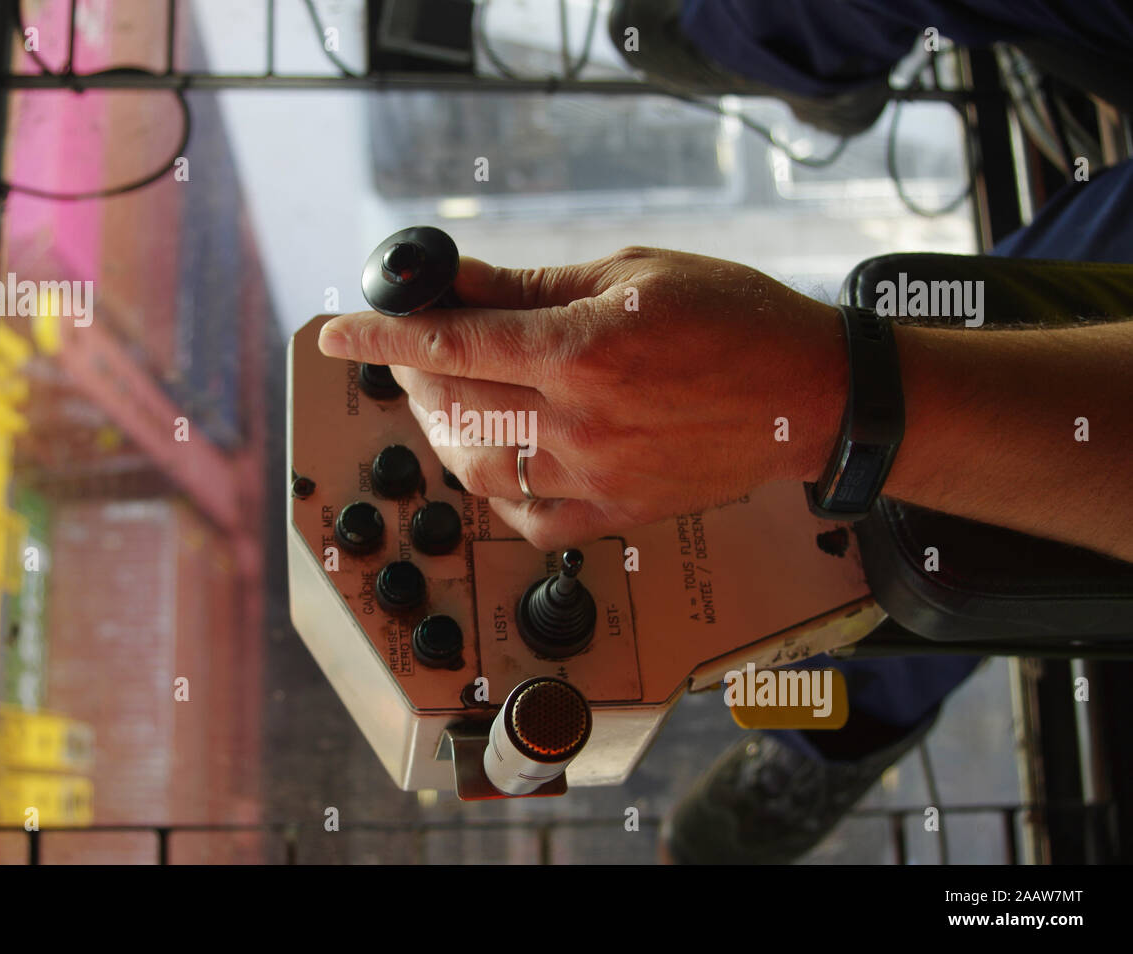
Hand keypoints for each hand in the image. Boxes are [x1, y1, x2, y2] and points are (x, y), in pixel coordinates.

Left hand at [318, 246, 846, 549]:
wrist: (810, 396)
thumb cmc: (735, 320)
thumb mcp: (632, 276)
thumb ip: (534, 288)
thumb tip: (458, 283)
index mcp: (584, 352)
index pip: (453, 343)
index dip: (385, 336)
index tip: (339, 332)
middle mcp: (580, 422)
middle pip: (454, 403)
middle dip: (413, 371)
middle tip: (410, 347)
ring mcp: (596, 478)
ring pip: (477, 465)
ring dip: (442, 429)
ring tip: (444, 396)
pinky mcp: (616, 514)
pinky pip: (528, 519)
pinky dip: (496, 488)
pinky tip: (498, 456)